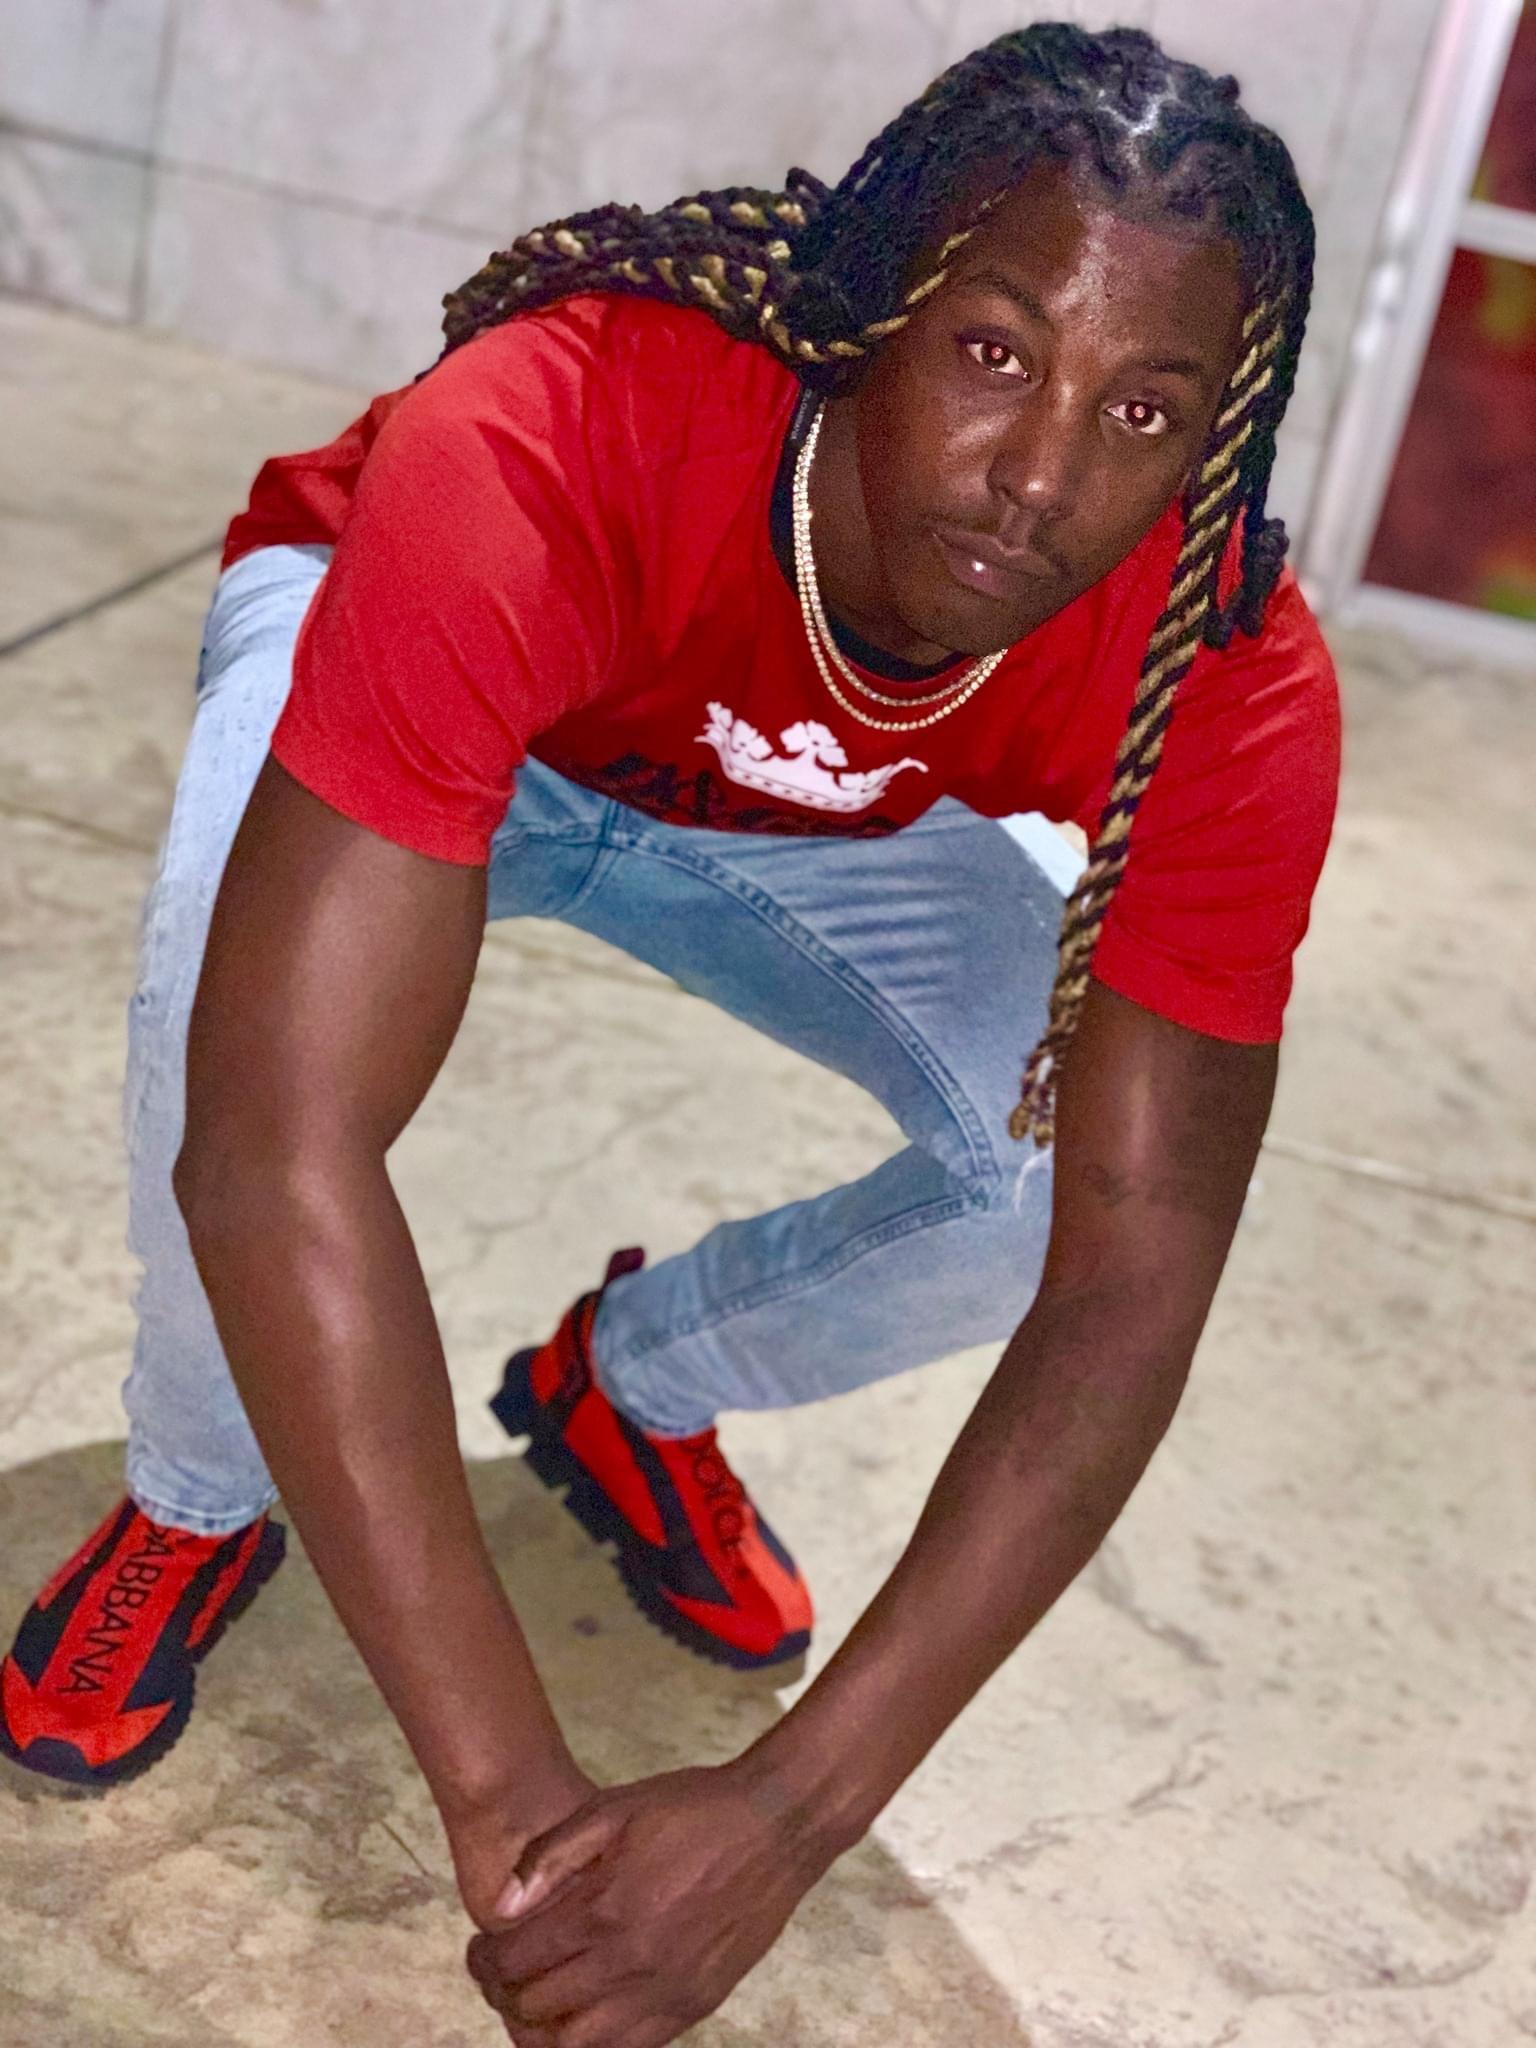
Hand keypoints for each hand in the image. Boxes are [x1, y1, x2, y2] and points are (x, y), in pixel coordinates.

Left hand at [463, 1756, 834, 2046]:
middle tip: (502, 1976)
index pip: (518, 1961)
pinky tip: (588, 2016)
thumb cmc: (693, 1807)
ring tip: (539, 2003)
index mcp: (606, 1907)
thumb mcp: (615, 1806)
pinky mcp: (698, 2003)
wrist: (777, 1823)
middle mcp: (634, 1960)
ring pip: (582, 2046)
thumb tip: (500, 1907)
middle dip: (506, 1996)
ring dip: (547, 2032)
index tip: (482, 1951)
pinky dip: (598, 2044)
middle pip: (540, 2010)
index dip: (486, 1962)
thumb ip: (550, 1856)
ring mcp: (669, 1989)